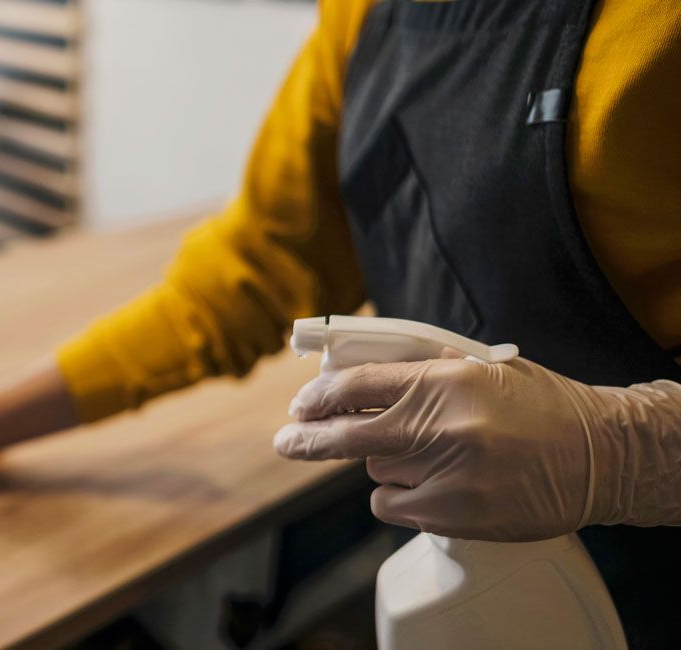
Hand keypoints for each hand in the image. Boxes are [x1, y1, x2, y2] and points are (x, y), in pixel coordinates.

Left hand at [273, 355, 680, 540]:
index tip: (300, 406)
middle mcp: (441, 426)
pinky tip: (432, 485)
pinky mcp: (453, 514)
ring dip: (385, 463)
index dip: (320, 397)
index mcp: (444, 380)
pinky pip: (392, 505)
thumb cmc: (539, 406)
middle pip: (346, 434)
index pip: (358, 385)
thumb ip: (420, 368)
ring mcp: (447, 474)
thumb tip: (354, 369)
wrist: (598, 455)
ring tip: (430, 457)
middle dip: (307, 439)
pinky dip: (399, 497)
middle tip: (285, 441)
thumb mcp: (480, 368)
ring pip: (376, 471)